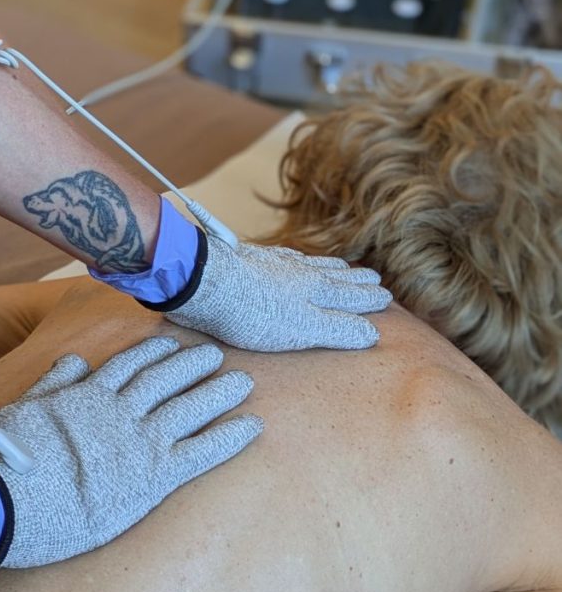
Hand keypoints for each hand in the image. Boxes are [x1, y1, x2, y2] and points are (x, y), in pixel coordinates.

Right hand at [0, 337, 261, 568]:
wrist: (11, 496)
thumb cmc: (8, 456)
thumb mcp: (25, 407)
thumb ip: (54, 382)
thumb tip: (74, 359)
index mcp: (90, 396)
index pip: (130, 366)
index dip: (153, 353)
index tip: (171, 343)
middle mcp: (122, 412)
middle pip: (166, 380)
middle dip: (193, 365)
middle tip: (217, 353)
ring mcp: (141, 442)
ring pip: (190, 408)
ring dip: (218, 392)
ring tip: (242, 380)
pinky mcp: (154, 476)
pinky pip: (202, 451)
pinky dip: (229, 437)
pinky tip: (252, 426)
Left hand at [166, 238, 391, 350]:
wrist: (206, 282)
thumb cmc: (252, 312)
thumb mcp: (302, 328)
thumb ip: (338, 328)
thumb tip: (373, 332)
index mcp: (315, 290)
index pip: (350, 295)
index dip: (368, 298)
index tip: (386, 297)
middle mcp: (299, 273)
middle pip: (335, 277)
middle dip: (356, 281)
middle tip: (375, 279)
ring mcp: (274, 264)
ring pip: (312, 266)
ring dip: (332, 268)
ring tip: (345, 268)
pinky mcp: (250, 261)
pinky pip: (286, 259)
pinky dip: (300, 260)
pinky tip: (295, 260)